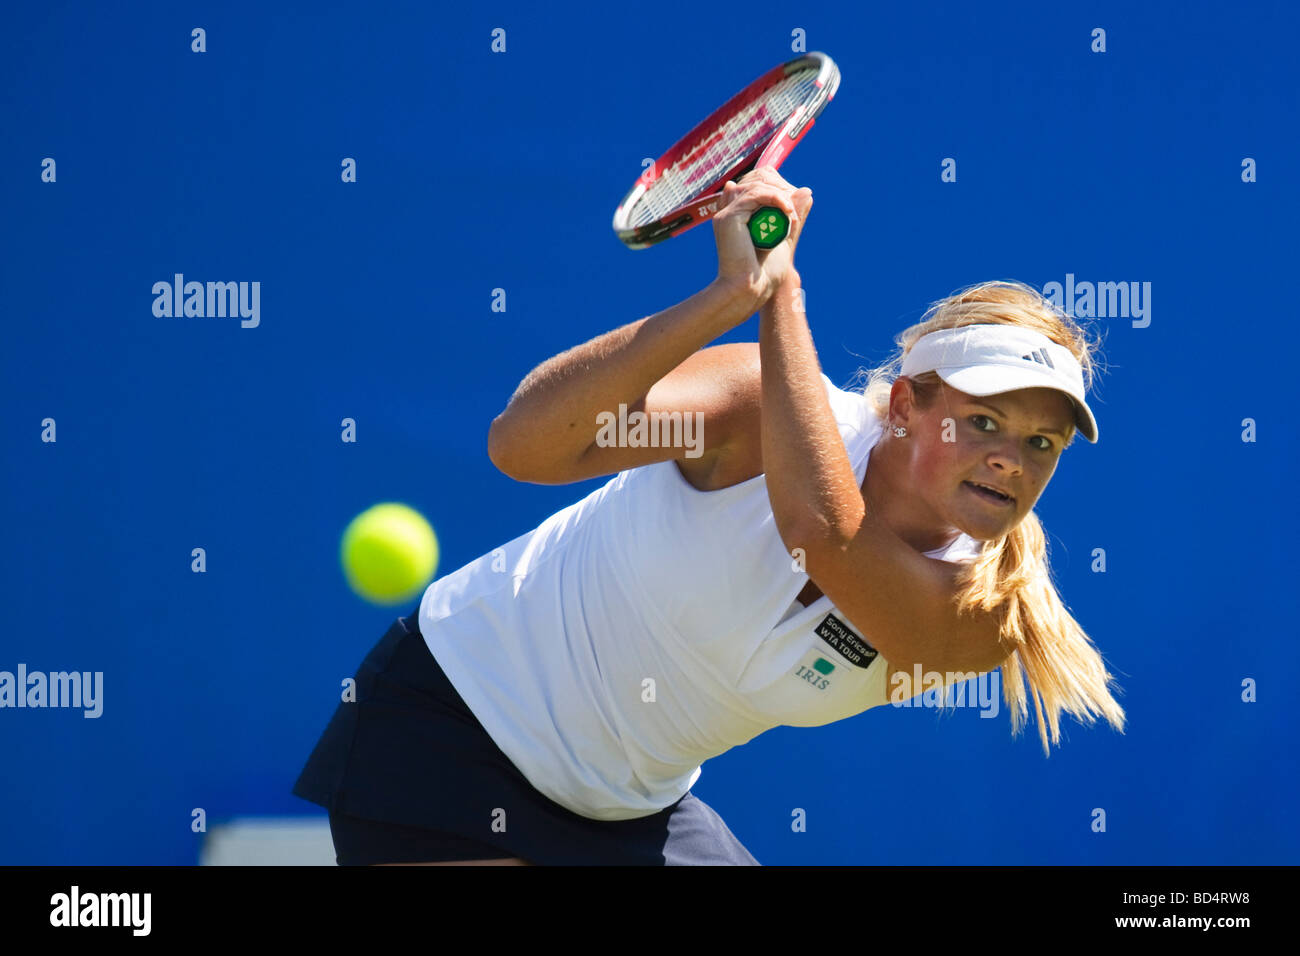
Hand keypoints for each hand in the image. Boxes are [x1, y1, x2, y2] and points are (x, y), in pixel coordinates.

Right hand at [712, 167, 813, 305]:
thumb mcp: (785, 238)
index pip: (759, 182)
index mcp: (738, 214)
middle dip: (781, 188)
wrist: (751, 290)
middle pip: (758, 178)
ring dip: (781, 196)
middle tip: (793, 212)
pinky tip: (787, 211)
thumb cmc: (765, 273)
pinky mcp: (728, 217)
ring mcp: (727, 212)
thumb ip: (794, 216)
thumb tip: (806, 190)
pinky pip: (755, 194)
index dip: (779, 187)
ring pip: (758, 184)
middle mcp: (730, 210)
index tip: (793, 207)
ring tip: (791, 217)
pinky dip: (776, 198)